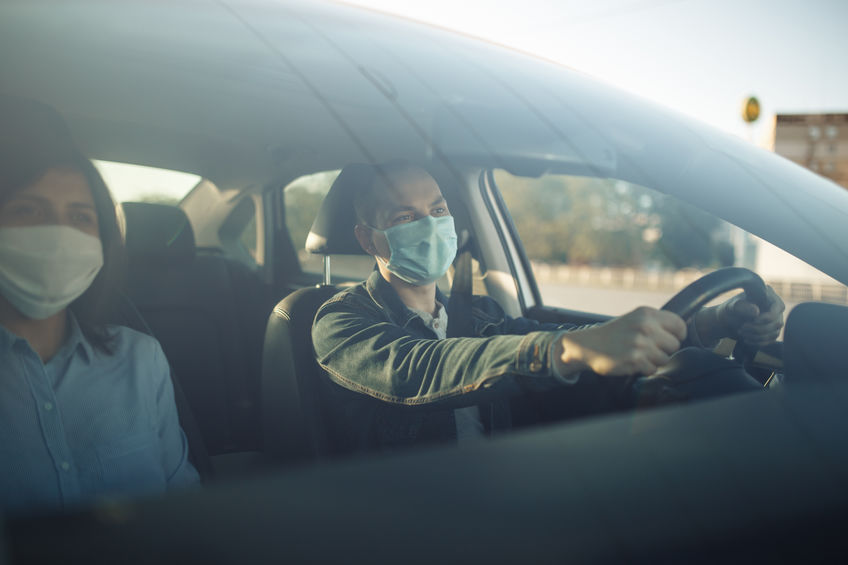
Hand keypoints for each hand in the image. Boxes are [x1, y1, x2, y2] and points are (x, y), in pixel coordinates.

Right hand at [555, 307, 686, 376]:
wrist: (587, 345)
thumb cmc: (614, 334)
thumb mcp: (635, 319)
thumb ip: (657, 322)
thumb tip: (683, 333)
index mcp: (647, 313)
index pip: (680, 325)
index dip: (677, 335)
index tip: (668, 340)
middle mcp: (645, 326)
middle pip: (675, 345)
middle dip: (664, 350)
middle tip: (648, 349)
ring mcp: (640, 343)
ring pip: (665, 359)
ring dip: (654, 361)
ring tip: (639, 355)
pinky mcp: (634, 360)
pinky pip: (652, 370)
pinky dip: (644, 369)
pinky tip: (632, 362)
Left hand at [714, 285, 784, 346]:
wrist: (727, 320)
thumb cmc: (730, 309)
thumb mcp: (732, 306)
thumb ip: (742, 306)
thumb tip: (756, 312)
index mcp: (768, 296)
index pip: (779, 306)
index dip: (769, 316)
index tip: (754, 320)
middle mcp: (775, 308)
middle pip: (777, 322)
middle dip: (759, 328)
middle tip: (742, 328)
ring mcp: (775, 320)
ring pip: (774, 333)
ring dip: (757, 336)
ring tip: (741, 332)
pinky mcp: (772, 332)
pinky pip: (771, 340)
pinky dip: (758, 342)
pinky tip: (746, 339)